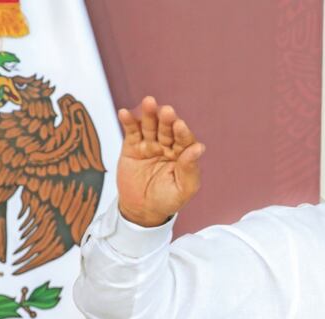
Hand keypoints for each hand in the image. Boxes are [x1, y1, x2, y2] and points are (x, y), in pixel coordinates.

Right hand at [116, 96, 204, 226]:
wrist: (142, 210)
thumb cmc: (168, 200)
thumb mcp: (183, 189)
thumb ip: (190, 169)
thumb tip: (199, 148)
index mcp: (183, 155)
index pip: (184, 140)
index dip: (182, 133)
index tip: (180, 126)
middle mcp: (167, 146)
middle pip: (167, 129)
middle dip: (167, 120)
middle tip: (167, 111)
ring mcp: (149, 145)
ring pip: (149, 126)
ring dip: (148, 114)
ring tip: (149, 103)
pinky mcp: (132, 147)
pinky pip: (130, 132)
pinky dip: (128, 122)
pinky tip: (125, 113)